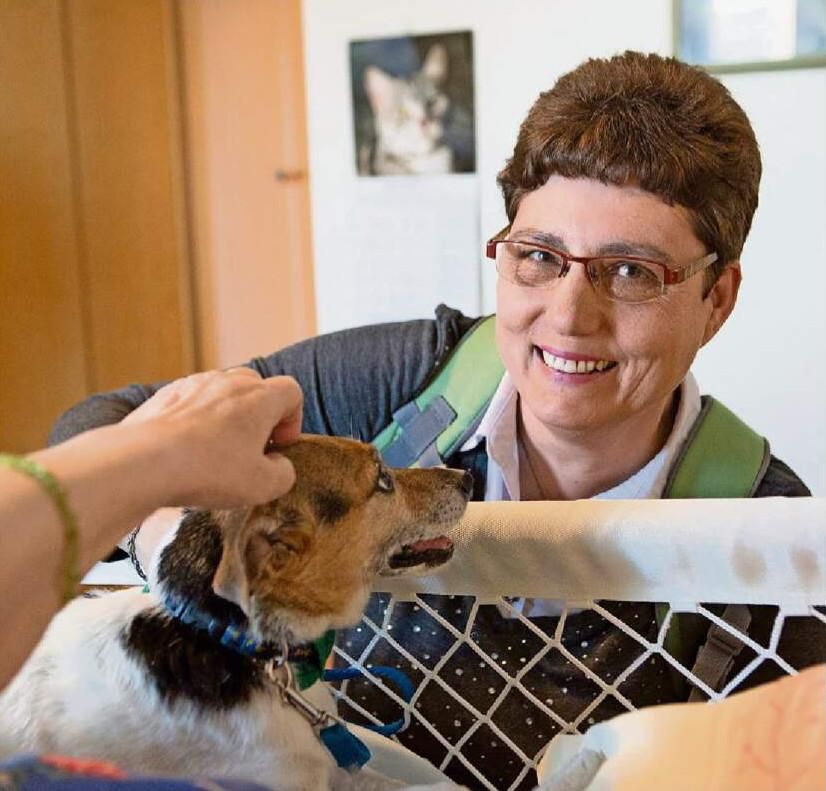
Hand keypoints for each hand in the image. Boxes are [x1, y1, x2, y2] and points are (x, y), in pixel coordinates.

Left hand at [123, 368, 302, 507]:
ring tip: (216, 449)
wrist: (142, 462)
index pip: (291, 391)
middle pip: (256, 385)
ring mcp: (193, 384)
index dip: (292, 420)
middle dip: (259, 414)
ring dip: (226, 415)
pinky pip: (190, 401)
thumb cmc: (208, 471)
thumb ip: (284, 473)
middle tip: (250, 447)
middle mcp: (228, 381)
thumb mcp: (262, 486)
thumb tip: (278, 465)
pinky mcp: (164, 395)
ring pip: (221, 391)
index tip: (279, 446)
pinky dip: (196, 418)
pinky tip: (186, 448)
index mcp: (259, 398)